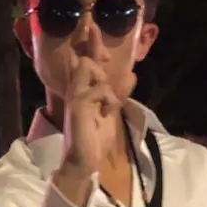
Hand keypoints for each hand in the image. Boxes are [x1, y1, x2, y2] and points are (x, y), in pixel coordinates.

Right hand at [61, 55, 135, 177]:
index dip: (93, 45)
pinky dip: (109, 98)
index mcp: (82, 90)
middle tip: (108, 69)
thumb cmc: (95, 140)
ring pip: (89, 66)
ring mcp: (75, 95)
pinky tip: (107, 113)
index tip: (104, 48)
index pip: (85, 60)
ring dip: (105, 81)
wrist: (84, 161)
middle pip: (85, 57)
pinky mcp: (79, 104)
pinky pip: (99, 88)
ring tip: (108, 102)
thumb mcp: (112, 112)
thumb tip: (131, 75)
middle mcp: (76, 89)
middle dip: (97, 51)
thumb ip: (118, 93)